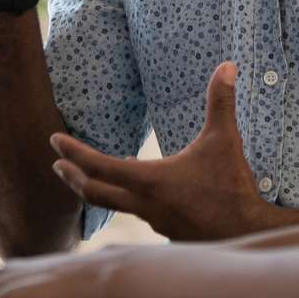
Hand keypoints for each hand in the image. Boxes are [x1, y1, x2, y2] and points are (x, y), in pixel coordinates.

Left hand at [51, 62, 280, 240]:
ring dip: (99, 188)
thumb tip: (226, 65)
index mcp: (149, 180)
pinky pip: (136, 212)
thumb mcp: (225, 138)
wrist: (243, 232)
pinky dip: (127, 198)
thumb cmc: (231, 185)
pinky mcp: (165, 230)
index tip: (55, 141)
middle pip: (94, 193)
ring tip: (93, 176)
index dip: (74, 152)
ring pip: (114, 204)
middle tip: (57, 164)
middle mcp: (143, 204)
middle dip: (72, 176)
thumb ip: (221, 101)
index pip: (99, 166)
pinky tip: (140, 191)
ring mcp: (152, 221)